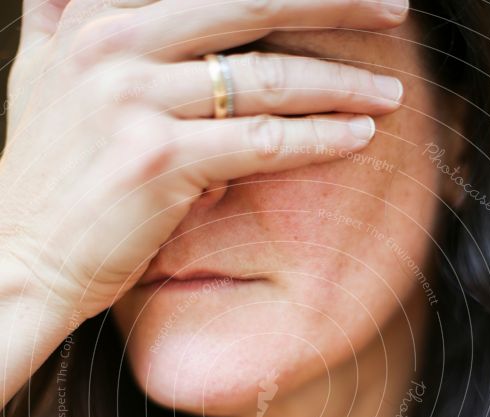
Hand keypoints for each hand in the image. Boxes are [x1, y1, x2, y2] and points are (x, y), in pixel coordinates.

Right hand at [0, 0, 407, 320]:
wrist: (20, 257)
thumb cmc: (42, 178)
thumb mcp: (39, 74)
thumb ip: (64, 17)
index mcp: (96, 15)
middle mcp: (114, 43)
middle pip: (251, 1)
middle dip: (335, 2)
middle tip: (392, 7)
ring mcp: (134, 98)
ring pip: (266, 77)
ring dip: (342, 83)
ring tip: (387, 92)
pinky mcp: (157, 159)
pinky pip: (262, 142)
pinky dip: (319, 139)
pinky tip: (358, 137)